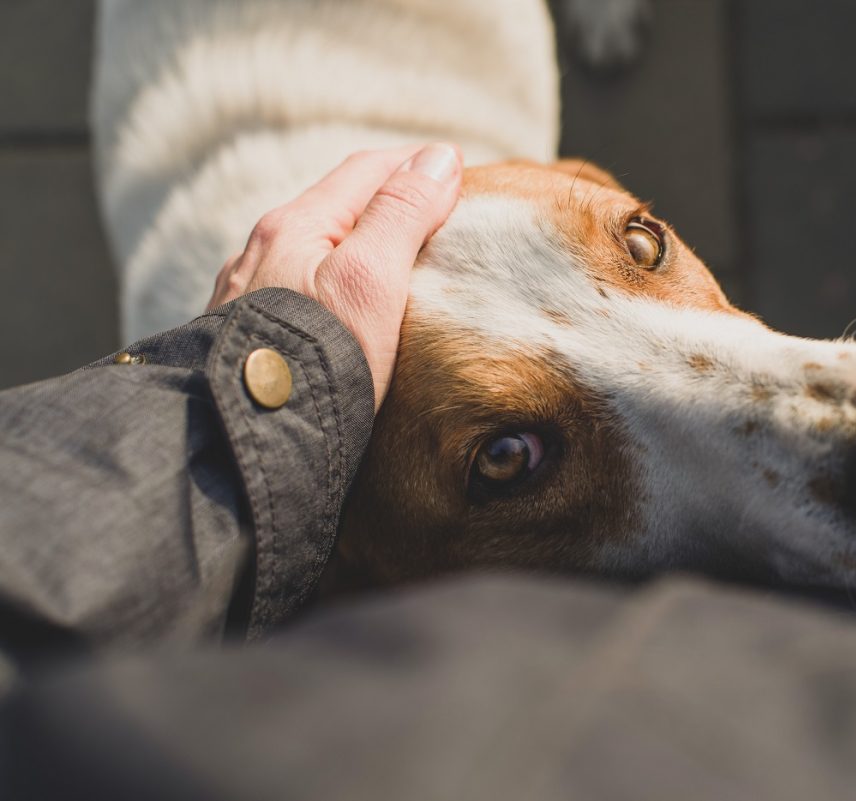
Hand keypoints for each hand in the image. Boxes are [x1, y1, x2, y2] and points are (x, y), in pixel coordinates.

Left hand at [207, 144, 462, 409]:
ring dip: (357, 241)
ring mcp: (244, 293)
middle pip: (336, 206)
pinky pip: (294, 287)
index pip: (367, 171)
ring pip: (311, 248)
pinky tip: (340, 306)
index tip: (460, 169)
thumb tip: (439, 157)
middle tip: (438, 209)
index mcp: (292, 226)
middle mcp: (260, 250)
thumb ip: (402, 214)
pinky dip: (331, 279)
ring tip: (397, 258)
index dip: (417, 164)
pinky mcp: (242, 336)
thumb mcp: (370, 280)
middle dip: (387, 198)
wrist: (241, 439)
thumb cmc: (313, 360)